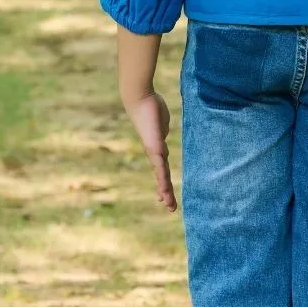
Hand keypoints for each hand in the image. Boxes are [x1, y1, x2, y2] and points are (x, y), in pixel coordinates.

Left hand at [126, 91, 176, 212]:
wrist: (139, 99)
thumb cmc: (151, 107)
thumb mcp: (162, 123)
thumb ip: (163, 132)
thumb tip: (163, 136)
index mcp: (156, 147)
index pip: (161, 169)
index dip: (163, 182)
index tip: (163, 195)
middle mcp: (153, 152)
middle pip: (161, 176)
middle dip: (165, 191)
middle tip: (168, 207)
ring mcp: (153, 151)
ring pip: (161, 175)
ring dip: (165, 191)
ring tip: (167, 205)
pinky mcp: (154, 147)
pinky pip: (160, 167)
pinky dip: (162, 180)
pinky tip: (164, 191)